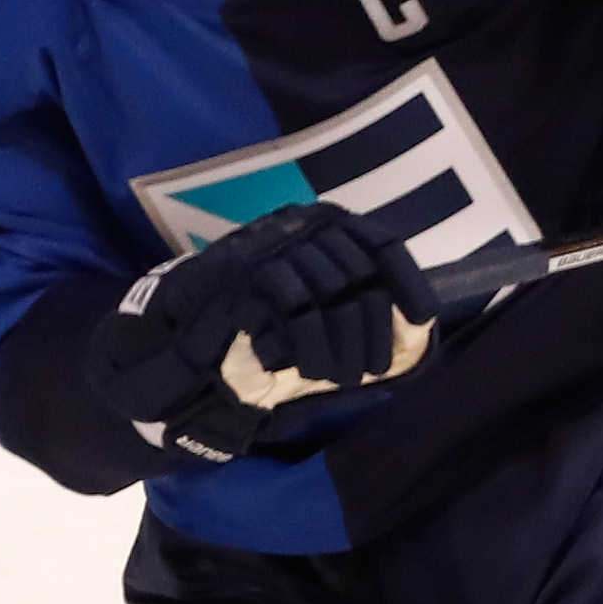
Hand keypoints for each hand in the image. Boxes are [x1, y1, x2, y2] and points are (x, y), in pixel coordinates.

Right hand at [86, 201, 436, 462]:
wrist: (178, 344)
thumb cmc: (255, 333)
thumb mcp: (312, 314)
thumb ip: (352, 310)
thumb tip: (412, 332)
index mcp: (318, 226)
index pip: (379, 243)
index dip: (407, 280)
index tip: (424, 318)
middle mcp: (296, 225)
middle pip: (358, 272)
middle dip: (372, 329)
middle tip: (371, 372)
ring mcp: (266, 246)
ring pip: (326, 292)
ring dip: (340, 342)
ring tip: (344, 378)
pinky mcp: (240, 272)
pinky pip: (289, 308)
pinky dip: (305, 344)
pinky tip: (310, 370)